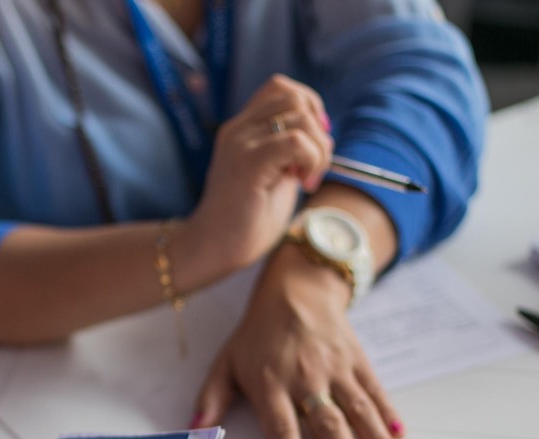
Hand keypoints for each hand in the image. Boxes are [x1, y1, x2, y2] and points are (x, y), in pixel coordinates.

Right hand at [184, 74, 332, 273]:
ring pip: (300, 117)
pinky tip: (303, 183)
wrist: (213, 249)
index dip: (309, 108)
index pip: (281, 88)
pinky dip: (311, 160)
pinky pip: (295, 142)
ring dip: (318, 149)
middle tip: (312, 168)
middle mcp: (238, 129)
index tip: (311, 146)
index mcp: (242, 128)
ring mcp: (240, 143)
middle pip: (294, 97)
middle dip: (318, 130)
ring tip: (306, 180)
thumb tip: (325, 132)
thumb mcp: (274, 174)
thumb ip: (290, 150)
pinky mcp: (247, 163)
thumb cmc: (245, 220)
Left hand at [192, 243, 404, 438]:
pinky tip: (399, 436)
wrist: (296, 289)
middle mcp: (305, 377)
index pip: (282, 427)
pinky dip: (388, 412)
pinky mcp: (356, 360)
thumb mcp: (226, 362)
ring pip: (358, 410)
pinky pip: (374, 390)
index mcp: (270, 383)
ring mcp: (335, 368)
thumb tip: (194, 432)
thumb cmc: (258, 334)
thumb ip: (211, 399)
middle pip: (328, 423)